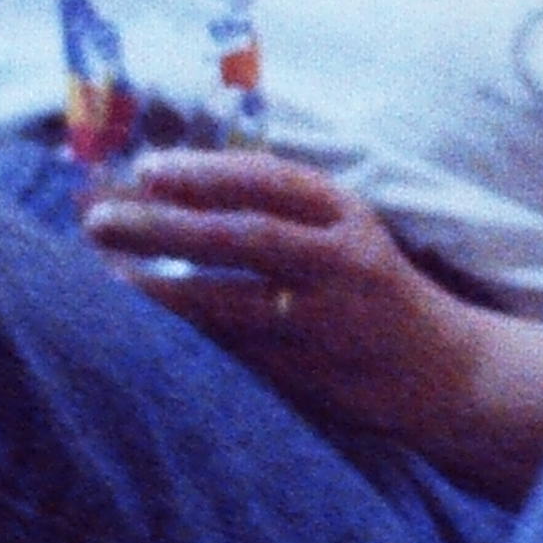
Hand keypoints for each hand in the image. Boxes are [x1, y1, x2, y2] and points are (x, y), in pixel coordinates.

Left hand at [85, 150, 487, 445]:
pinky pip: (229, 346)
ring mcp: (322, 322)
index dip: (203, 172)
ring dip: (157, 284)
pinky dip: (180, 330)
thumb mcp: (346, 229)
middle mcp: (339, 263)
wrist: (442, 372)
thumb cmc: (373, 287)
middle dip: (163, 224)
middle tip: (99, 218)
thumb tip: (171, 180)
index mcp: (348, 216)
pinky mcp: (305, 374)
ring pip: (227, 300)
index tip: (146, 169)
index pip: (268, 181)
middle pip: (238, 236)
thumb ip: (281, 206)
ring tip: (104, 269)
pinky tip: (138, 319)